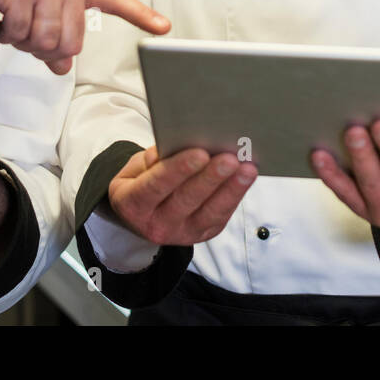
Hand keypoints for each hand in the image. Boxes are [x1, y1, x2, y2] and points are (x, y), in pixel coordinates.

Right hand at [0, 0, 169, 74]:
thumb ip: (58, 30)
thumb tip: (62, 68)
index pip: (115, 0)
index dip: (141, 15)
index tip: (164, 27)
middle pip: (70, 43)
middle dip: (45, 49)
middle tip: (28, 35)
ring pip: (43, 41)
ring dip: (23, 42)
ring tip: (13, 23)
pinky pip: (17, 34)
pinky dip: (5, 35)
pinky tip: (0, 18)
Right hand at [108, 146, 256, 245]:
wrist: (141, 215)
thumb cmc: (141, 181)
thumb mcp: (135, 168)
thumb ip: (153, 158)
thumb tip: (180, 145)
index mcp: (132, 204)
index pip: (155, 186)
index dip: (179, 170)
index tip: (200, 153)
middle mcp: (156, 224)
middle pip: (186, 200)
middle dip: (210, 178)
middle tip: (229, 159)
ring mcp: (181, 233)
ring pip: (209, 213)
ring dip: (231, 189)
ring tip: (247, 169)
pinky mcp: (202, 234)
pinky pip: (221, 216)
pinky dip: (235, 196)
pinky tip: (246, 178)